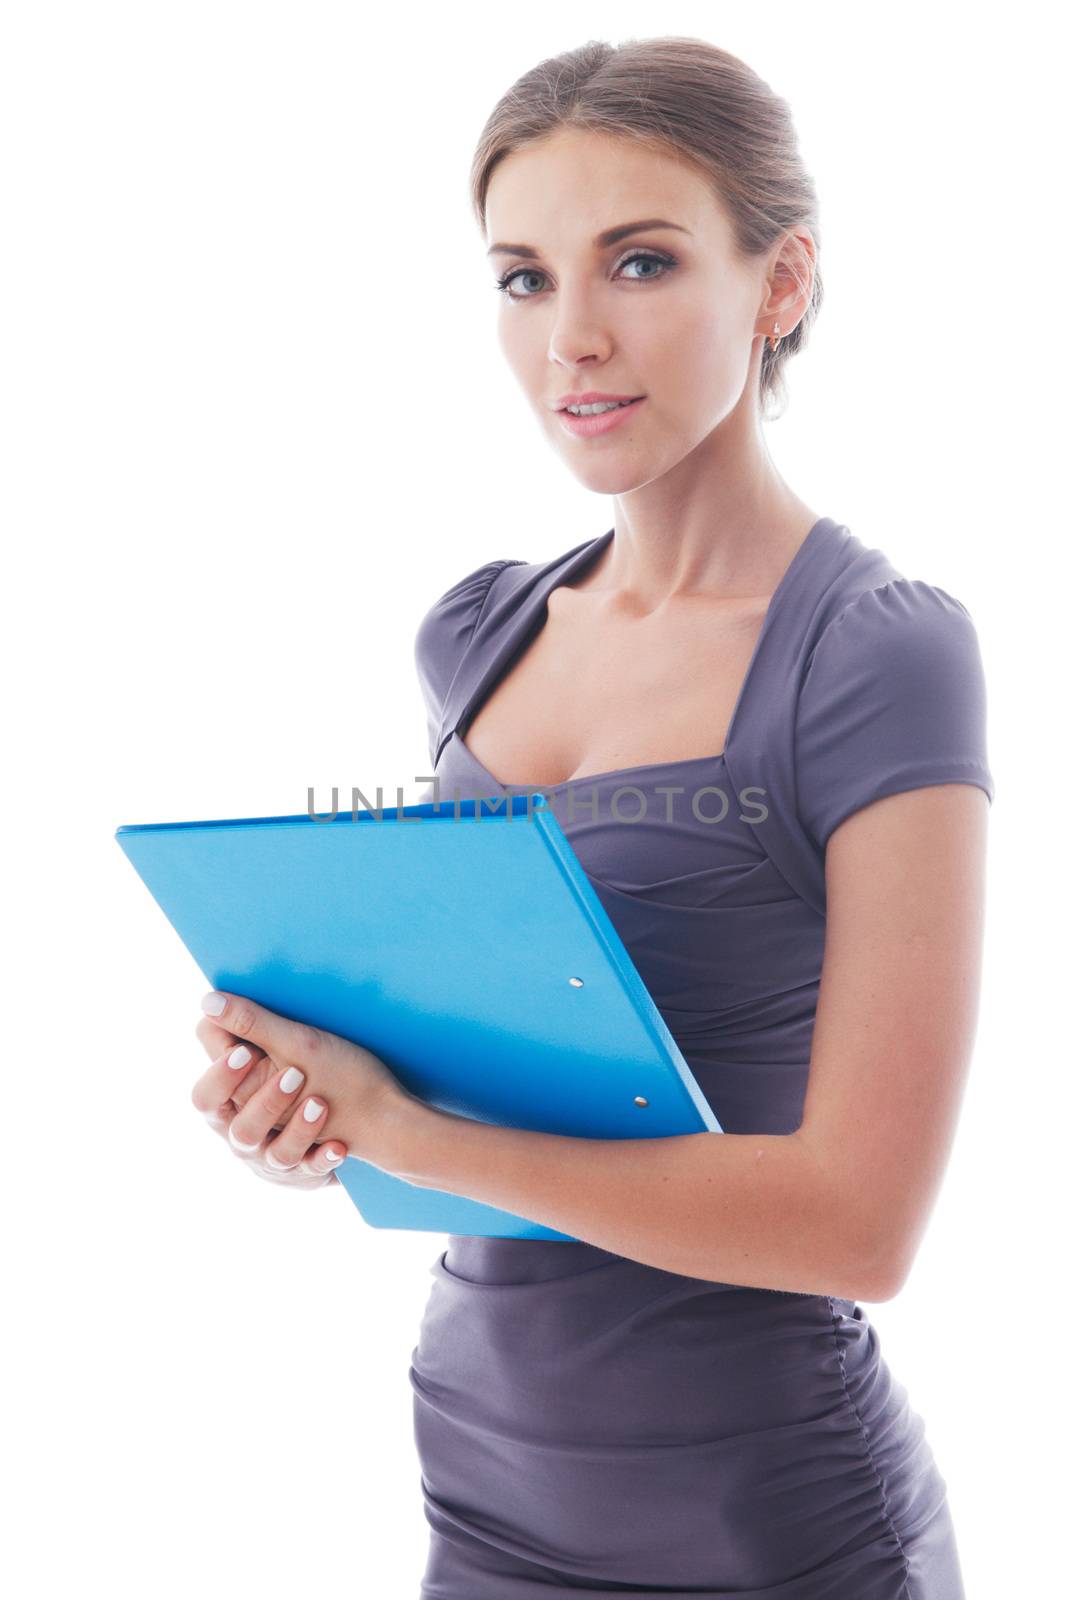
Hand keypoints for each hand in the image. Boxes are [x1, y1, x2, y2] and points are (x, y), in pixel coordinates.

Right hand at [193, 1010, 346, 1190]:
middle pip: (241, 1130)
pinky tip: (339, 1145)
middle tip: (294, 1075)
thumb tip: (209, 999)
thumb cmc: (307, 1075)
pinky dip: (326, 1158)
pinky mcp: (306, 1173)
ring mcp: (276, 1159)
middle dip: (266, 1104)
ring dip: (300, 1129)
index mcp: (230, 1107)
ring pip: (279, 1154)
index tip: (246, 1051)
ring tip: (320, 1103)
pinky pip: (314, 1171)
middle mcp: (246, 1137)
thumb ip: (247, 1030)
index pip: (206, 1099)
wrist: (356, 1119)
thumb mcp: (286, 1049)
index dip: (222, 1077)